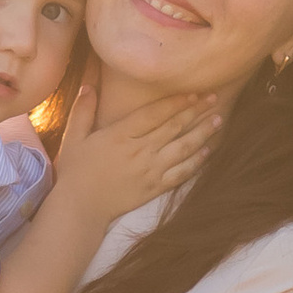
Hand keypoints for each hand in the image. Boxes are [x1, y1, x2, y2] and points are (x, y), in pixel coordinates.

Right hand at [51, 65, 221, 221]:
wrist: (81, 208)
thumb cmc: (75, 171)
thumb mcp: (74, 137)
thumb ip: (83, 110)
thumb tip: (88, 84)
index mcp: (121, 134)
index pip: (155, 113)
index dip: (176, 102)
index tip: (192, 93)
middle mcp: (140, 150)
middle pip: (175, 127)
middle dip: (197, 111)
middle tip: (214, 99)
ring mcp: (150, 170)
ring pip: (183, 148)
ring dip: (203, 133)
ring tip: (218, 120)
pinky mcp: (155, 188)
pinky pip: (181, 173)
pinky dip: (197, 162)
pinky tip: (208, 152)